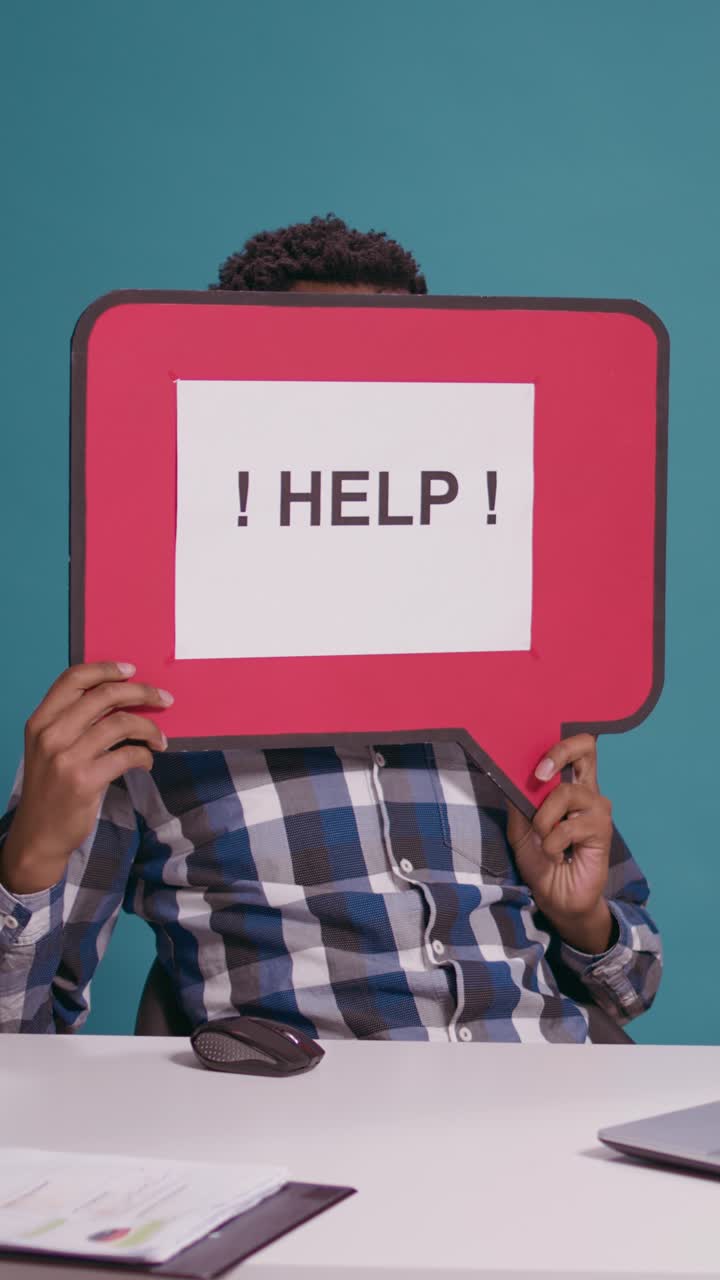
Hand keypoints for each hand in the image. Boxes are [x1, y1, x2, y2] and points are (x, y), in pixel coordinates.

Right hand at [1, 663, 171, 893]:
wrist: (39, 835)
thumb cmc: (51, 788)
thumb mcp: (49, 748)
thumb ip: (74, 721)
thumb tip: (120, 697)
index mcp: (41, 721)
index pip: (73, 679)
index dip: (106, 669)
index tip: (131, 670)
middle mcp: (51, 735)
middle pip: (104, 696)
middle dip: (142, 692)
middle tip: (164, 698)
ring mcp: (67, 758)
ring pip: (122, 724)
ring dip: (150, 728)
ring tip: (160, 739)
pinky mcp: (85, 781)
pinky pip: (128, 755)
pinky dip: (145, 755)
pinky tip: (147, 761)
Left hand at [505, 734, 614, 952]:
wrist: (556, 898)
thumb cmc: (541, 861)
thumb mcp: (519, 830)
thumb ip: (518, 802)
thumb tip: (508, 774)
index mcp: (569, 786)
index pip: (575, 748)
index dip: (556, 745)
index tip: (534, 763)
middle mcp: (587, 792)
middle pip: (586, 747)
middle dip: (558, 754)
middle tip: (539, 775)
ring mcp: (596, 810)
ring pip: (565, 792)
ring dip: (544, 819)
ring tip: (543, 839)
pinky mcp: (602, 831)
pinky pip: (569, 825)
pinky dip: (552, 842)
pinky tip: (555, 855)